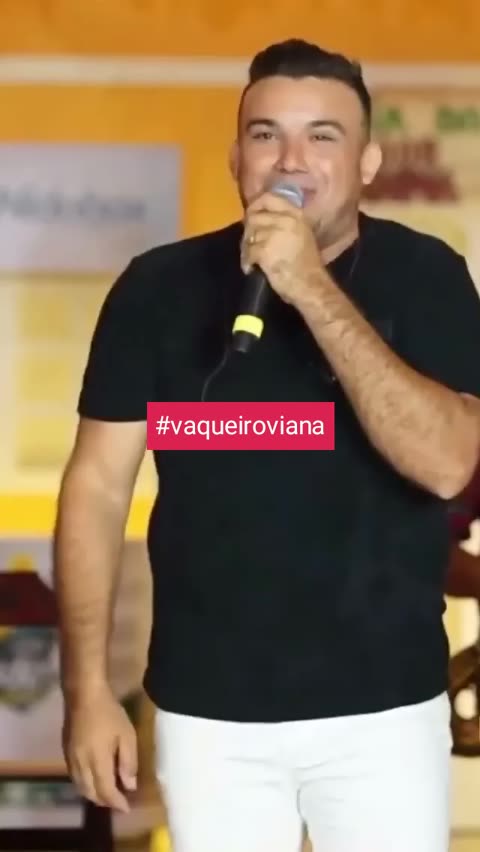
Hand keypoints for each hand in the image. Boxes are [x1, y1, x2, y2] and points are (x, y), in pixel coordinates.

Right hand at [63, 685, 136, 811]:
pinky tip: (93, 779)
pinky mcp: (65, 752)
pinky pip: (74, 777)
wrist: (83, 695)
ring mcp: (70, 759)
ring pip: (80, 787)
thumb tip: (130, 785)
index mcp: (97, 761)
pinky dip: (84, 784)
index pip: (106, 791)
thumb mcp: (127, 734)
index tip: (127, 807)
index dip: (116, 802)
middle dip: (105, 801)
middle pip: (91, 793)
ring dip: (93, 794)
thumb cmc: (109, 713)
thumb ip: (128, 762)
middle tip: (118, 801)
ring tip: (107, 793)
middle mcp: (80, 765)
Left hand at [241, 191, 323, 304]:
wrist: (310, 285)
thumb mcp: (301, 236)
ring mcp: (274, 234)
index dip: (256, 205)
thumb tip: (262, 220)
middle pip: (254, 216)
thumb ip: (285, 224)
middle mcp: (286, 220)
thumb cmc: (307, 266)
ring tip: (252, 259)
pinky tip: (251, 269)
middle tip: (249, 244)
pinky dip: (247, 261)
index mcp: (296, 215)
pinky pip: (248, 251)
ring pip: (249, 234)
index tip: (251, 216)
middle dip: (248, 231)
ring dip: (246, 248)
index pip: (269, 198)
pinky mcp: (265, 249)